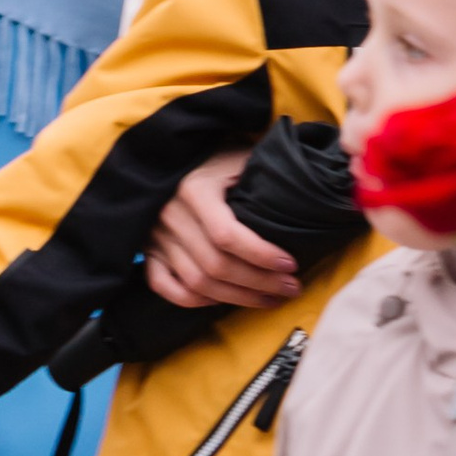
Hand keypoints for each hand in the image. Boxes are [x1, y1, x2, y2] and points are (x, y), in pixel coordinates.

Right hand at [146, 148, 298, 309]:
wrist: (165, 154)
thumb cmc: (212, 158)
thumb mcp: (237, 158)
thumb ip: (262, 174)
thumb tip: (307, 195)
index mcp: (193, 189)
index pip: (227, 235)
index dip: (261, 255)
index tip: (291, 264)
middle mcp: (170, 215)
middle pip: (216, 265)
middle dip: (259, 282)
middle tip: (291, 287)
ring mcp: (155, 236)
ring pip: (197, 282)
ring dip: (238, 298)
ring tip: (270, 298)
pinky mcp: (147, 250)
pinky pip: (165, 286)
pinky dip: (193, 299)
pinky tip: (221, 301)